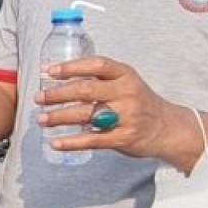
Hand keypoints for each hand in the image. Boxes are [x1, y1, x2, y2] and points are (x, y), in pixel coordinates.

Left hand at [36, 56, 193, 168]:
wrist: (168, 128)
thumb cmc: (139, 102)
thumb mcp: (126, 82)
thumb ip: (99, 79)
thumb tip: (58, 75)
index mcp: (125, 75)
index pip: (96, 65)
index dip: (71, 66)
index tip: (49, 71)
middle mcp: (126, 93)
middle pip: (86, 90)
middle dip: (58, 94)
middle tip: (39, 98)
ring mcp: (126, 116)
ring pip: (86, 115)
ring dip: (59, 117)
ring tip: (42, 119)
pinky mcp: (124, 138)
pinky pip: (93, 140)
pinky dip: (72, 142)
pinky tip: (55, 143)